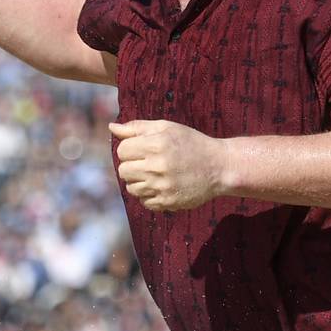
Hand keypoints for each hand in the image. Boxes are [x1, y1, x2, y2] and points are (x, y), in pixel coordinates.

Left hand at [110, 119, 226, 211]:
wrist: (219, 167)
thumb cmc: (191, 143)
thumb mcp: (167, 128)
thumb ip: (137, 127)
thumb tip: (112, 128)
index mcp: (156, 145)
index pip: (122, 150)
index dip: (129, 149)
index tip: (142, 150)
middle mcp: (157, 166)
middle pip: (123, 171)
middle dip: (132, 166)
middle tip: (148, 163)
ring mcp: (162, 187)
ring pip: (131, 188)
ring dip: (139, 182)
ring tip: (155, 175)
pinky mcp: (168, 202)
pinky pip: (144, 202)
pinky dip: (149, 195)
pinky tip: (162, 186)